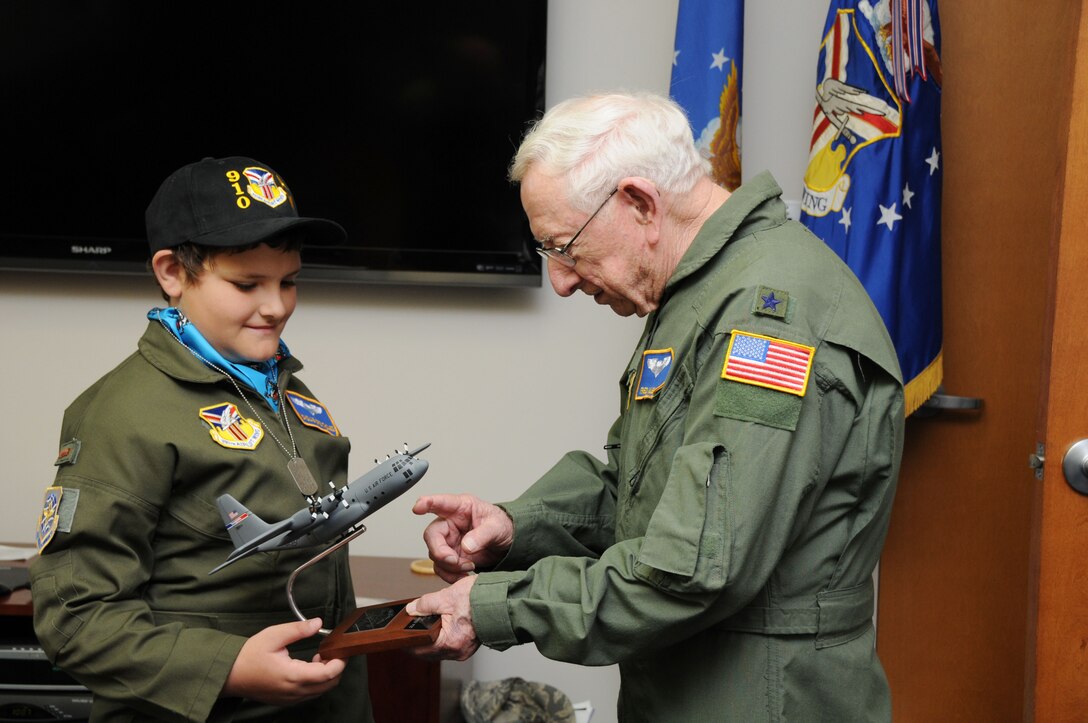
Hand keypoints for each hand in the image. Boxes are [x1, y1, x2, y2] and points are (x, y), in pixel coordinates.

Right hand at [222, 618, 344, 704]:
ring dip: (326, 675)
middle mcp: (294, 691)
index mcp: (293, 675)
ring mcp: (290, 699)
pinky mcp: (286, 700)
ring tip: (318, 656)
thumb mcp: (274, 635)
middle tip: (330, 650)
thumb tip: (318, 623)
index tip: (340, 648)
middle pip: (329, 684)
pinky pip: (309, 694)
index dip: (340, 661)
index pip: (329, 674)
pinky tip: (308, 666)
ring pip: (320, 691)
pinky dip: (316, 682)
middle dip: (335, 667)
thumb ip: (298, 629)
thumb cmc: (249, 655)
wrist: (229, 674)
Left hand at [406, 576, 479, 660]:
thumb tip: (411, 609)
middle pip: (428, 652)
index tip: (399, 635)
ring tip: (425, 623)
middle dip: (418, 640)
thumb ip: (426, 604)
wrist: (504, 599)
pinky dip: (442, 637)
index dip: (407, 641)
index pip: (419, 649)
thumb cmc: (481, 599)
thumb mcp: (448, 596)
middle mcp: (458, 651)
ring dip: (430, 638)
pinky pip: (449, 645)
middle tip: (410, 627)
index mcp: (451, 642)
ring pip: (438, 649)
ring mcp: (465, 650)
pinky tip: (439, 625)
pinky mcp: (469, 645)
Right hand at [413, 494, 513, 582]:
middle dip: (440, 551)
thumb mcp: (497, 527)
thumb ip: (482, 535)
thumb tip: (466, 546)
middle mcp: (450, 523)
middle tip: (454, 560)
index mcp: (460, 508)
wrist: (508, 543)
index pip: (440, 502)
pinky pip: (441, 567)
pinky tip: (464, 575)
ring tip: (469, 567)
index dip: (427, 503)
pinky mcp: (451, 556)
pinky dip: (450, 574)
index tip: (418, 507)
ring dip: (449, 565)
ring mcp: (449, 541)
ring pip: (435, 555)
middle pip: (432, 535)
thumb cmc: (502, 526)